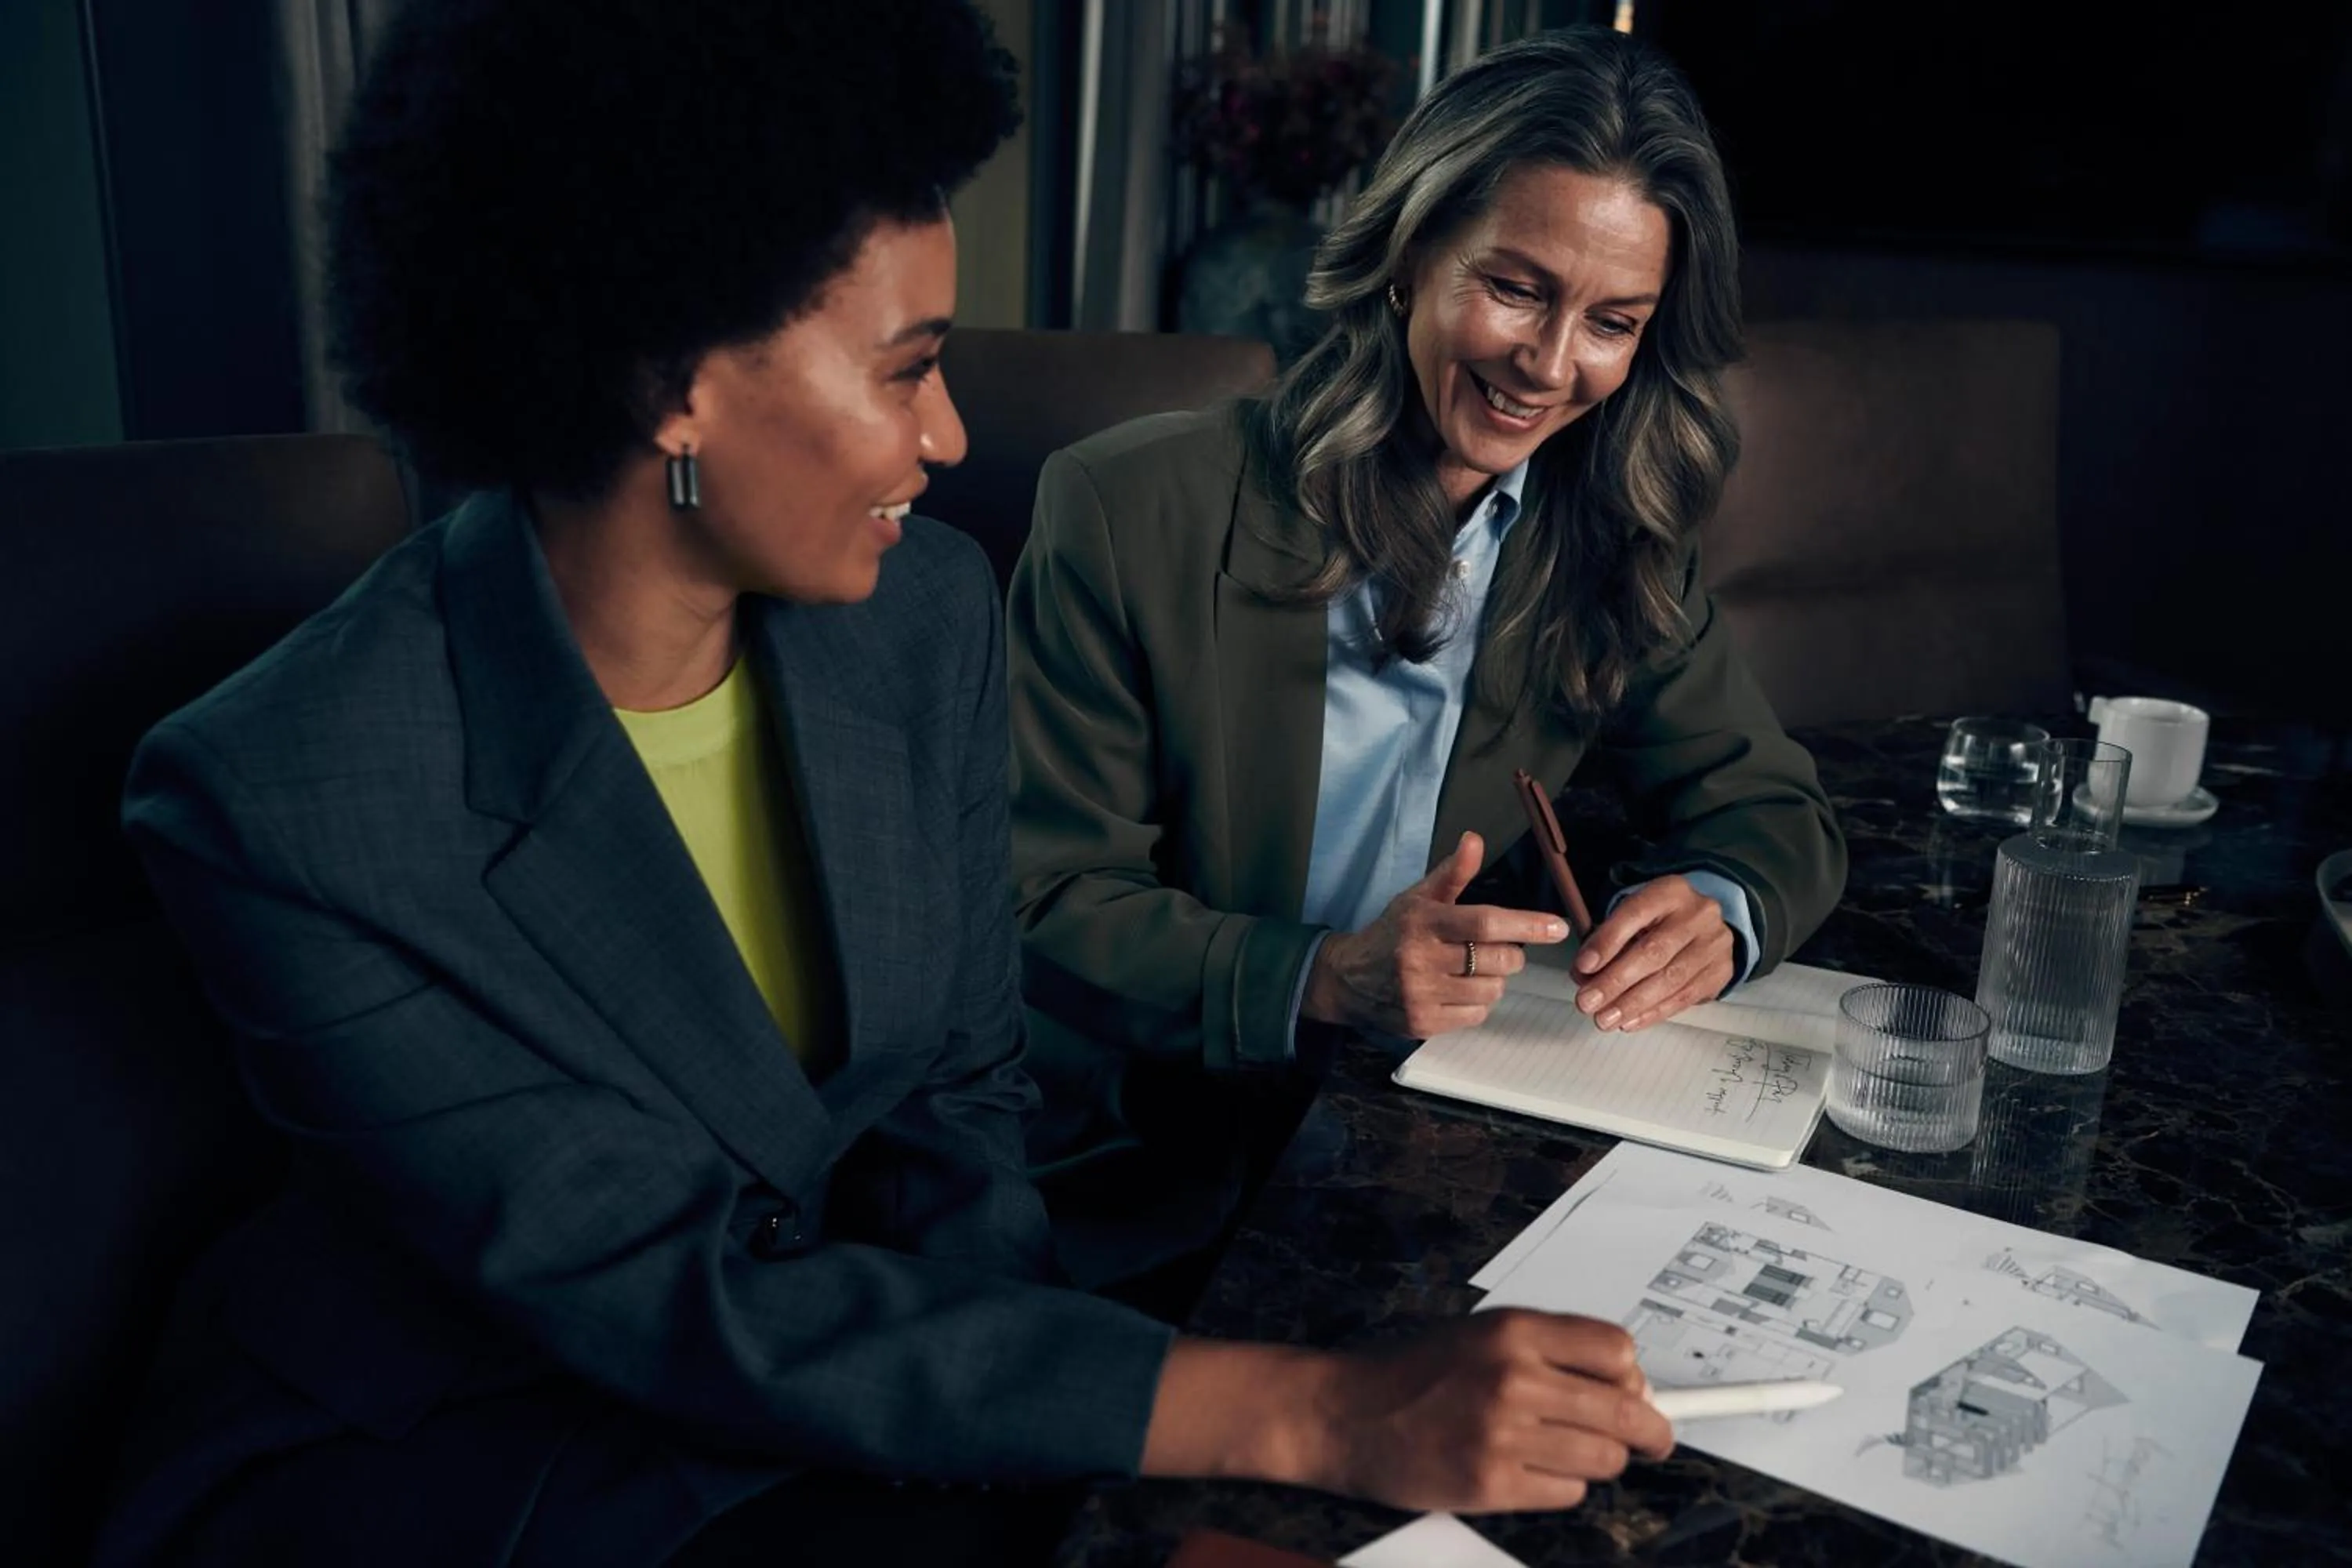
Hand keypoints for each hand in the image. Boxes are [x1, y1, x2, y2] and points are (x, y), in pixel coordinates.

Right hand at [1300, 1309, 1672, 1513]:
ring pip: (1603, 1459)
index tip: (1641, 1395)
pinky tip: (1529, 1471)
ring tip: (1565, 1452)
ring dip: (1597, 1462)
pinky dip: (1559, 1487)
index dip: (1636, 1379)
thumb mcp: (1483, 1334)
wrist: (1347, 1414)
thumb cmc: (1415, 1373)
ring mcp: (1502, 1434)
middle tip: (1653, 1440)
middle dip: (1649, 1433)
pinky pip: (1567, 1493)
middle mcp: (1513, 1377)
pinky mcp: (1491, 1484)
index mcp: (1513, 1331)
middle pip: (1626, 1411)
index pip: (1617, 1352)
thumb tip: (1631, 1385)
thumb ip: (1551, 1350)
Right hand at [1302, 832, 1568, 1037]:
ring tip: (1472, 970)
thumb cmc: (1394, 933)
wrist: (1348, 978)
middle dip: (1511, 954)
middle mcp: (1420, 959)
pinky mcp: (1422, 1023)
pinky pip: (1476, 1016)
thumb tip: (1474, 839)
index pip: (1485, 922)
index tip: (1557, 927)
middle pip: (1497, 960)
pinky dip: (1478, 1004)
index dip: (1526, 924)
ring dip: (1494, 980)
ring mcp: (1420, 995)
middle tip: (1500, 948)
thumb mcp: (1419, 898)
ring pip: (1491, 991)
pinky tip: (1459, 991)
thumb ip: (1453, 873)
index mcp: (1424, 921)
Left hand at [1570, 874, 1734, 1031]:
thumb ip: (1607, 940)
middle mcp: (1698, 914)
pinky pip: (1683, 998)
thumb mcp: (1634, 917)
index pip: (1634, 914)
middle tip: (1587, 1002)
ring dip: (1632, 1004)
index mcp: (1670, 891)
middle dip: (1616, 981)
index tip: (1583, 967)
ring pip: (1670, 980)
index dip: (1607, 942)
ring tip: (1604, 1019)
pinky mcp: (1721, 971)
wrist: (1706, 926)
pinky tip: (1629, 1022)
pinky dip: (1652, 1013)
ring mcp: (1714, 943)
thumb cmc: (1660, 921)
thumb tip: (1583, 975)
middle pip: (1653, 952)